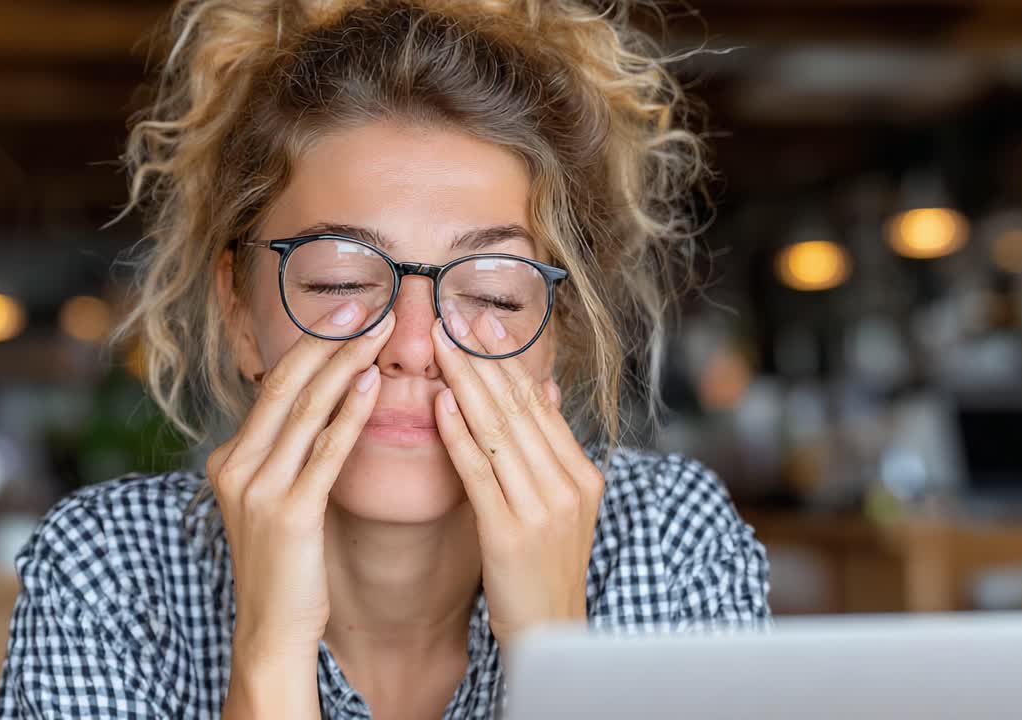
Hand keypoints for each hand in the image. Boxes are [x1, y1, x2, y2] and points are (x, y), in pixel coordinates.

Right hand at [206, 302, 394, 660]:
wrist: (270, 631)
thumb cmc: (285, 567)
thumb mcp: (275, 500)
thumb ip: (290, 456)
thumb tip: (327, 409)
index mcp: (231, 458)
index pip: (273, 387)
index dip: (311, 345)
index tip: (347, 312)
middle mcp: (236, 465)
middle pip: (286, 386)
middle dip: (328, 340)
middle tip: (368, 303)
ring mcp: (258, 488)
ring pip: (306, 410)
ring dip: (345, 364)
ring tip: (380, 331)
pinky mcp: (289, 514)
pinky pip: (324, 452)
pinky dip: (349, 414)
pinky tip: (373, 385)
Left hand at [429, 307, 604, 644]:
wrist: (550, 634)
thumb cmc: (545, 568)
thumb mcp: (561, 504)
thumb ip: (551, 446)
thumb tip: (546, 388)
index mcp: (582, 475)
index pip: (540, 405)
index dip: (508, 361)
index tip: (480, 323)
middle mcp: (568, 486)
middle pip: (520, 409)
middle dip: (484, 359)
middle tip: (452, 316)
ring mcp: (542, 509)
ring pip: (499, 432)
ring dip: (468, 383)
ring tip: (442, 345)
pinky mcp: (510, 533)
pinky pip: (479, 472)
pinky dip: (458, 434)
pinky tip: (440, 404)